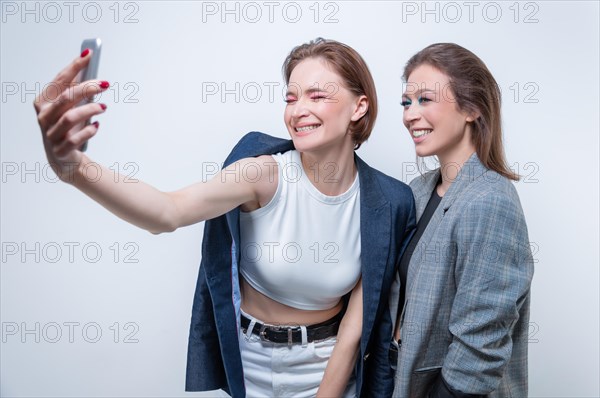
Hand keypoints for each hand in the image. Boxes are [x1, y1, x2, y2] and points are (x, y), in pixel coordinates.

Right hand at [33, 49, 108, 181]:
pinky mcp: (61, 149)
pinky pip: (76, 138)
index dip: (74, 66)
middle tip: (105, 84)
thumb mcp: (70, 108)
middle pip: (66, 97)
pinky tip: (97, 125)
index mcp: (44, 102)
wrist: (64, 158)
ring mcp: (51, 134)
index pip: (59, 80)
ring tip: (104, 107)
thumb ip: (75, 90)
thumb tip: (90, 69)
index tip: (88, 55)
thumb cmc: (68, 127)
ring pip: (70, 117)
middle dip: (86, 88)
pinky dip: (89, 130)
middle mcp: (44, 117)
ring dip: (90, 109)